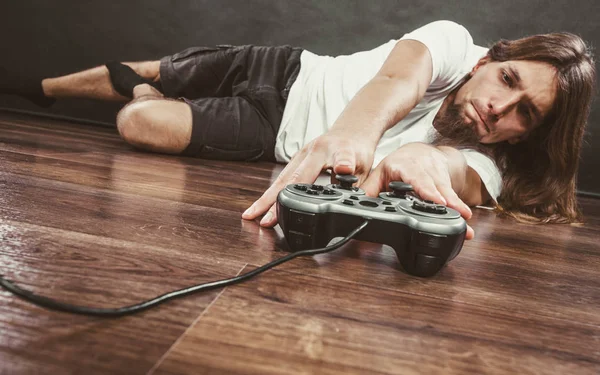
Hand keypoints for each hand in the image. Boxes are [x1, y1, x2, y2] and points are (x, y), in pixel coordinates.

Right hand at [242, 130, 375, 226]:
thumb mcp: (364, 165)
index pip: (336, 163)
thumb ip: (356, 182)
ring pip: (281, 179)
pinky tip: (262, 206)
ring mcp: (302, 154)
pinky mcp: (296, 160)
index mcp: (337, 151)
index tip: (325, 182)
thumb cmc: (357, 150)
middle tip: (262, 219)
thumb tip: (349, 197)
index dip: (333, 172)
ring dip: (266, 198)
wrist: (350, 131)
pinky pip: (282, 177)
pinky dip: (271, 193)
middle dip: (275, 200)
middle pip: (292, 178)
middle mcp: (314, 151)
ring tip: (251, 215)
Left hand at [360, 143, 474, 239]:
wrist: (420, 151)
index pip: (416, 177)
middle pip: (436, 185)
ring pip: (448, 191)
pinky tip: (466, 221)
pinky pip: (453, 195)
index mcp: (404, 166)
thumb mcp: (381, 173)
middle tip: (455, 213)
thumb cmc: (399, 164)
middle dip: (446, 201)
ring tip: (464, 223)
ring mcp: (437, 174)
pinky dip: (460, 208)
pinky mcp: (447, 181)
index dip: (426, 188)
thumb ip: (370, 189)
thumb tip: (355, 204)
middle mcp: (424, 168)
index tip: (435, 199)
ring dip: (457, 207)